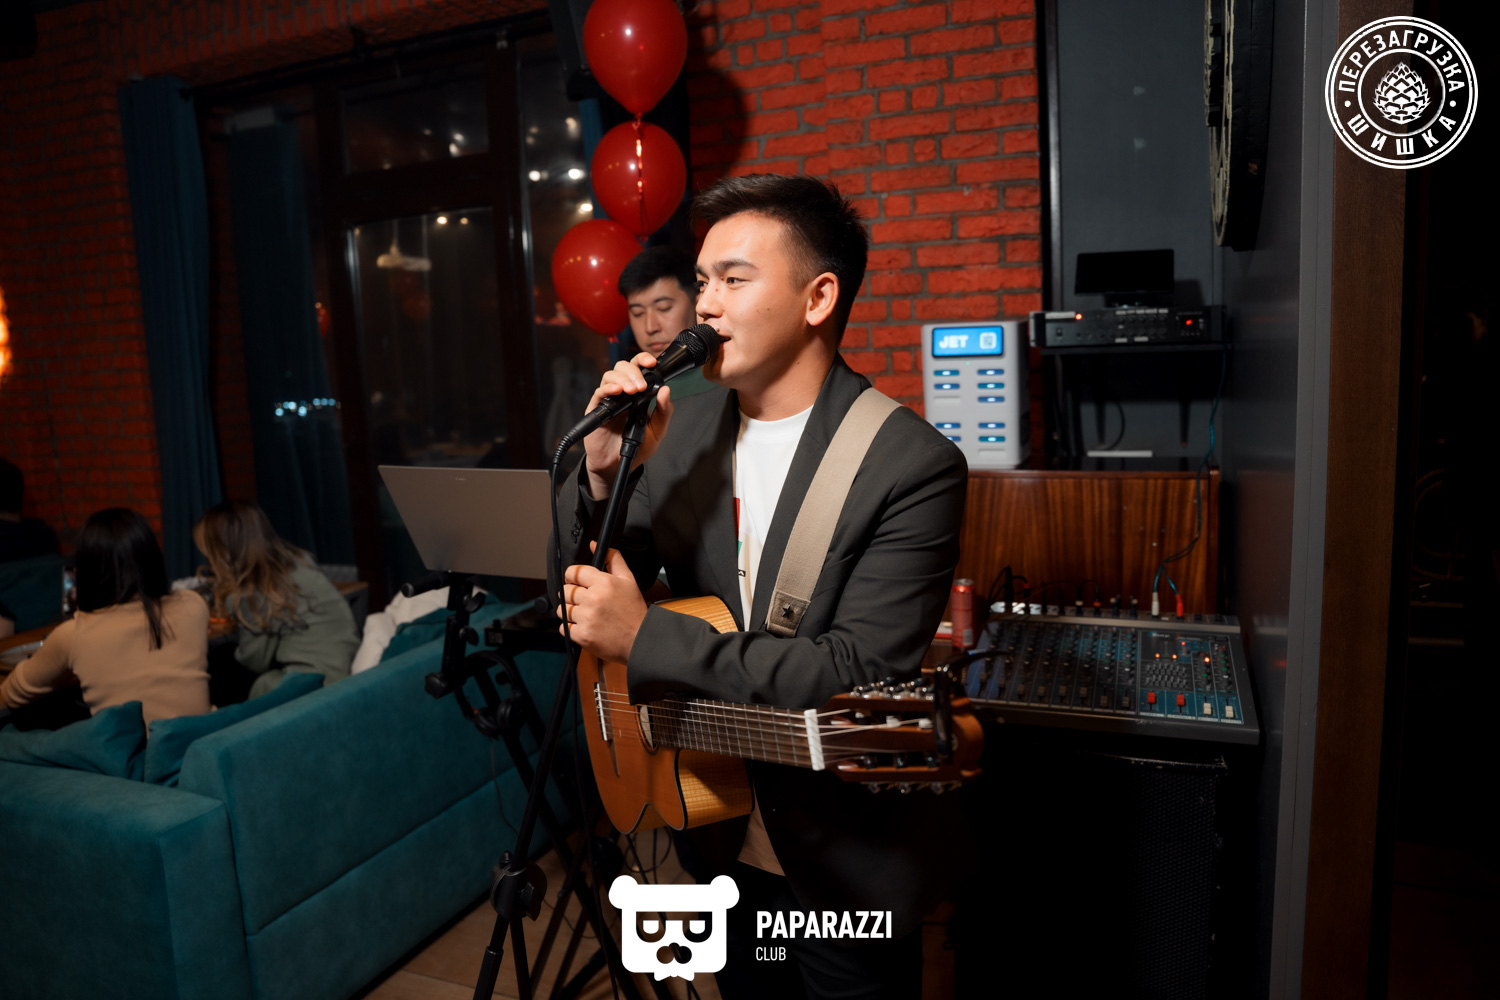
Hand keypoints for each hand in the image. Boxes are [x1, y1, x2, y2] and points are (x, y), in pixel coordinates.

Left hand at [558, 544, 647, 662]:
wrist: (640, 640)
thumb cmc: (634, 611)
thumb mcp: (628, 580)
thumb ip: (612, 559)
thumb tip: (594, 545)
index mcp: (604, 583)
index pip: (573, 572)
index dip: (574, 576)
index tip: (578, 582)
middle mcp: (593, 599)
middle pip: (566, 590)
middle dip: (574, 595)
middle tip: (587, 601)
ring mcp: (586, 618)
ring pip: (563, 610)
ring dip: (571, 612)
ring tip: (586, 615)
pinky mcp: (582, 636)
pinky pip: (564, 627)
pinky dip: (571, 628)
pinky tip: (586, 626)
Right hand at [583, 353, 674, 499]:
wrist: (618, 465)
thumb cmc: (637, 447)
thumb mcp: (657, 430)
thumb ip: (664, 412)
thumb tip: (666, 390)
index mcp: (638, 394)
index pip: (639, 369)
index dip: (644, 360)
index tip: (652, 362)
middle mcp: (622, 393)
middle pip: (623, 367)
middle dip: (634, 371)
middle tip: (642, 386)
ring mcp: (609, 399)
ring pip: (610, 375)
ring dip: (623, 379)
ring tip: (632, 391)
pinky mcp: (596, 408)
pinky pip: (599, 392)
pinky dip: (609, 388)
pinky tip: (618, 392)